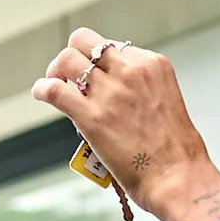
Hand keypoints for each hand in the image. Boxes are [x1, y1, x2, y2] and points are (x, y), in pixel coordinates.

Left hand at [31, 28, 219, 220]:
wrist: (178, 178)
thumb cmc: (176, 151)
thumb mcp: (166, 102)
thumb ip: (142, 90)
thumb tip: (115, 95)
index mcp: (153, 65)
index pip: (113, 47)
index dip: (100, 62)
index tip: (96, 77)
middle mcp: (130, 71)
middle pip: (86, 42)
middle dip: (74, 55)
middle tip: (68, 74)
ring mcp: (110, 93)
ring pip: (66, 59)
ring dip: (56, 70)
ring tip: (54, 83)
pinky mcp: (91, 117)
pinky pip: (55, 90)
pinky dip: (43, 89)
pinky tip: (42, 93)